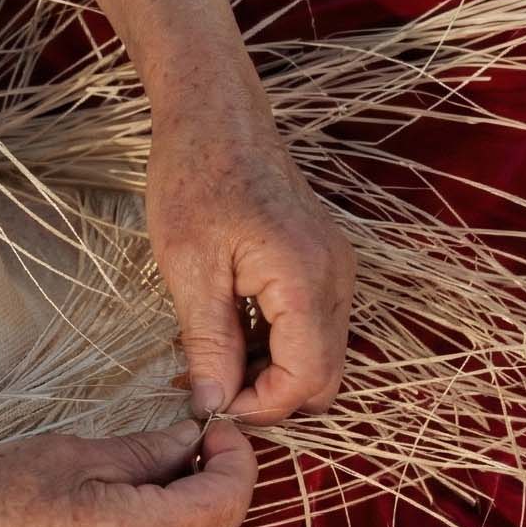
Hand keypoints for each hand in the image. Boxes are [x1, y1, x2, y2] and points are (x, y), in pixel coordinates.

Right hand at [0, 419, 255, 526]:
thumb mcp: (65, 454)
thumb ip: (140, 452)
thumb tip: (188, 443)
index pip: (226, 502)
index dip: (237, 459)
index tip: (219, 425)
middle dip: (223, 487)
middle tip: (201, 442)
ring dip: (195, 516)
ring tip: (165, 468)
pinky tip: (132, 506)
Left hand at [146, 96, 355, 423]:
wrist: (215, 119)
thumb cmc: (195, 181)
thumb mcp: (190, 270)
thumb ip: (209, 344)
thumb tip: (213, 406)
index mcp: (306, 279)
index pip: (306, 380)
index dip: (261, 407)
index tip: (211, 404)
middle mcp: (336, 278)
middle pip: (324, 378)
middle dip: (269, 398)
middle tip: (209, 388)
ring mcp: (336, 270)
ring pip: (319, 357)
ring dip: (268, 373)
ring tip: (207, 359)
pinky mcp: (324, 265)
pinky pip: (311, 328)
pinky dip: (274, 345)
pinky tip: (226, 332)